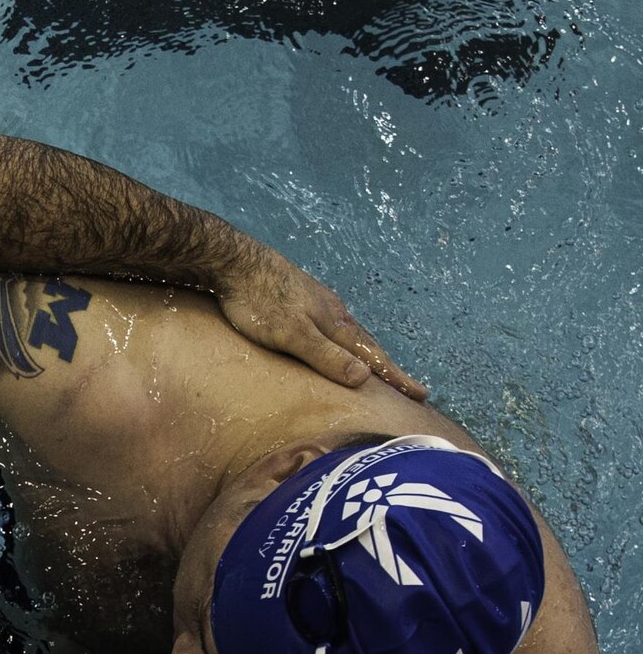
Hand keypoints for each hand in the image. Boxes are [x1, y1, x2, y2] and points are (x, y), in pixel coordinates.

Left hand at [215, 248, 426, 399]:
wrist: (233, 260)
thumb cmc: (259, 300)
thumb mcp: (292, 335)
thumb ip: (326, 356)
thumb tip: (364, 377)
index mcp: (335, 322)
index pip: (372, 356)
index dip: (394, 377)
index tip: (420, 394)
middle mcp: (332, 310)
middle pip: (365, 343)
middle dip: (385, 365)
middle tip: (405, 385)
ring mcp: (315, 302)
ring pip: (347, 332)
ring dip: (364, 351)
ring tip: (374, 366)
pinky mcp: (297, 296)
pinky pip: (329, 324)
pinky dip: (341, 339)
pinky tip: (332, 339)